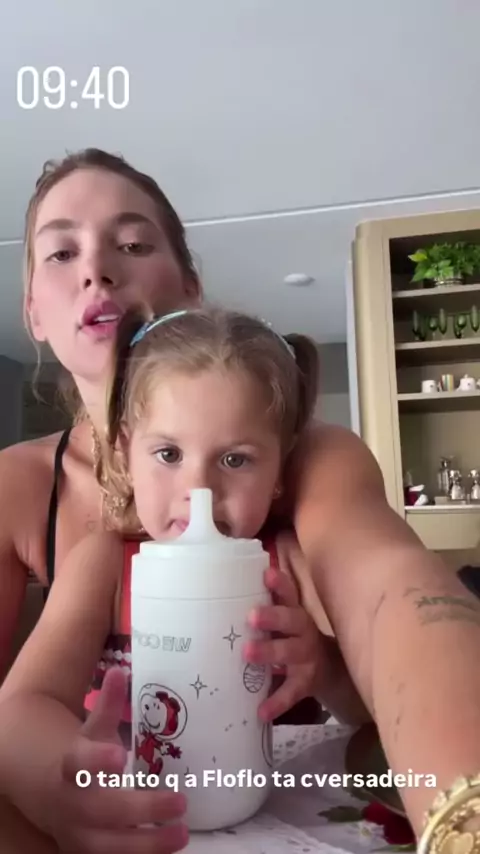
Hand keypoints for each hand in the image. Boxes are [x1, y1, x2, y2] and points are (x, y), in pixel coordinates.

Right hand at [51, 667, 187, 853]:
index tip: (120, 755)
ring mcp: (76, 835)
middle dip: (141, 808)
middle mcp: (70, 804)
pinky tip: (169, 851)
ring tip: (182, 833)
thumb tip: (121, 670)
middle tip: (180, 801)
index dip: (97, 761)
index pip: (78, 763)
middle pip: (102, 810)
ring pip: (108, 846)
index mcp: (69, 767)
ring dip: (147, 843)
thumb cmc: (82, 756)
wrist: (49, 793)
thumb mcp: (93, 730)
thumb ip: (108, 705)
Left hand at [243, 566, 322, 720]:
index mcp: (295, 613)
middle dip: (272, 616)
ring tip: (247, 654)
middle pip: (292, 620)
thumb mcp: (284, 622)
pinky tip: (262, 711)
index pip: (289, 593)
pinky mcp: (306, 683)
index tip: (266, 574)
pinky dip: (277, 702)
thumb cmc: (292, 638)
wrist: (327, 670)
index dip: (280, 584)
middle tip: (251, 616)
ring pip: (291, 652)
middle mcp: (304, 631)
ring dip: (270, 652)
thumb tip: (218, 597)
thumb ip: (263, 611)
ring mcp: (307, 657)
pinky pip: (291, 692)